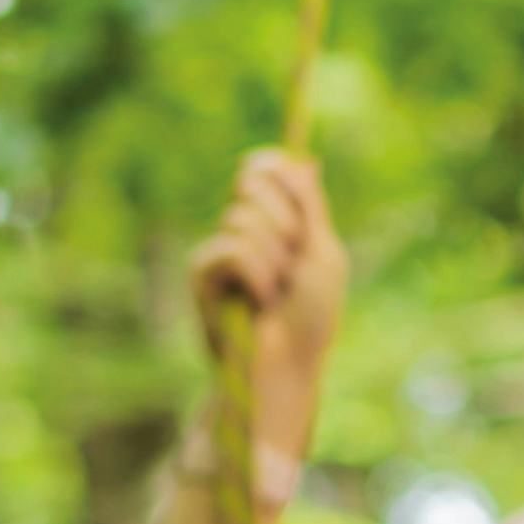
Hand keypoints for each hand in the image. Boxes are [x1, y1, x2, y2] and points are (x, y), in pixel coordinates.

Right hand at [189, 150, 348, 401]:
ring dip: (276, 259)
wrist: (287, 360)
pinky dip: (257, 275)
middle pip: (252, 183)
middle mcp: (244, 229)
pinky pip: (232, 249)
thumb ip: (310, 207)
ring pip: (244, 219)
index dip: (271, 167)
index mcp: (275, 222)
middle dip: (286, 221)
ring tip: (279, 291)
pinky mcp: (201, 271)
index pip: (260, 169)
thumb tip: (304, 162)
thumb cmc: (311, 315)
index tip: (288, 177)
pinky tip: (259, 302)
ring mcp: (220, 248)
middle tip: (296, 262)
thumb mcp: (321, 253)